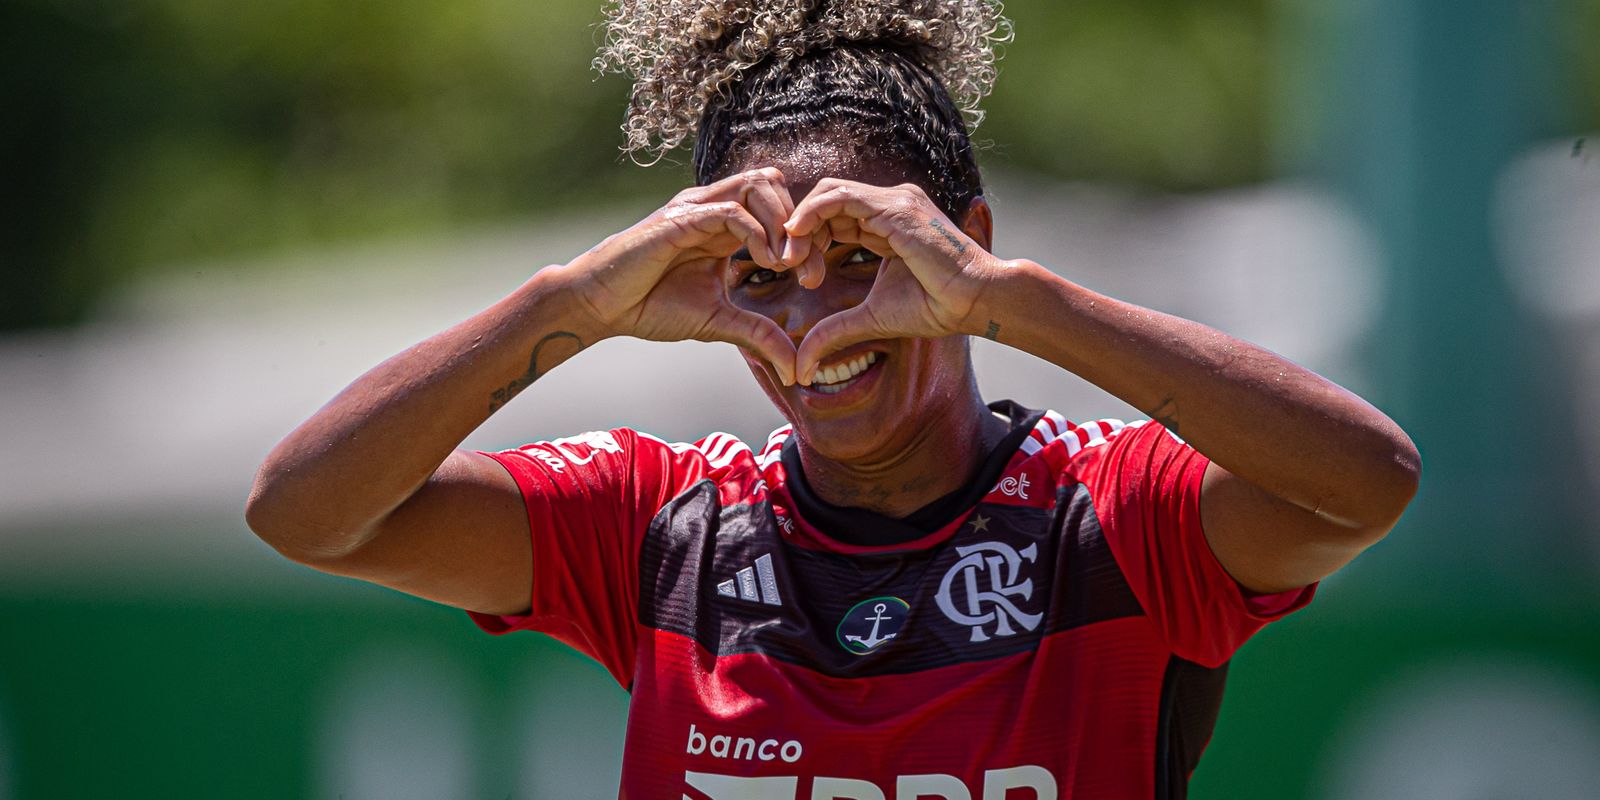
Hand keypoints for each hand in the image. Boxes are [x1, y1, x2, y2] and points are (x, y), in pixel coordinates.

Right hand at [565, 168, 813, 385]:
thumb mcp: (718, 321)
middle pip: (774, 183)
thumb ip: (758, 335)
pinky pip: (730, 210)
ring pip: (757, 184)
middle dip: (800, 225)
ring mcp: (697, 209)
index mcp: (725, 226)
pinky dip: (756, 232)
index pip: (778, 207)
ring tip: (786, 263)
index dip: (803, 238)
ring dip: (781, 222)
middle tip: (807, 270)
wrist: (600, 304)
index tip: (814, 279)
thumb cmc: (651, 306)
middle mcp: (713, 209)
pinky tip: (764, 262)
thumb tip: (793, 368)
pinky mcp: (681, 219)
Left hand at [779, 178, 1006, 383]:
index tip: (803, 277)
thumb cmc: (935, 307)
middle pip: (826, 202)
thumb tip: (800, 367)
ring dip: (801, 224)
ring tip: (792, 259)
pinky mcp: (894, 207)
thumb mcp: (870, 318)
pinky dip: (811, 213)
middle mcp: (888, 205)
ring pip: (828, 193)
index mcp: (886, 223)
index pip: (833, 217)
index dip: (810, 241)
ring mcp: (893, 201)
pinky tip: (798, 238)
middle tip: (790, 267)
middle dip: (800, 233)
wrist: (974, 301)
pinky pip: (839, 197)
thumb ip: (833, 331)